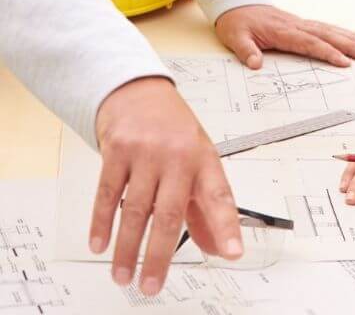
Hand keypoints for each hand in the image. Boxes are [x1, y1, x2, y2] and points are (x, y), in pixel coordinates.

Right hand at [91, 77, 242, 295]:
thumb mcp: (198, 160)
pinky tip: (100, 244)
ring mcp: (147, 151)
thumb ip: (205, 206)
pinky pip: (108, 193)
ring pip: (136, 208)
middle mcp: (179, 155)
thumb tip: (218, 247)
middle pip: (170, 212)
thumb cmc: (173, 130)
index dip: (227, 226)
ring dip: (127, 248)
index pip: (220, 196)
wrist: (139, 91)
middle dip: (159, 255)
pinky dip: (102, 222)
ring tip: (123, 275)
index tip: (233, 252)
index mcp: (205, 159)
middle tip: (152, 285)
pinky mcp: (118, 149)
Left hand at [215, 4, 354, 68]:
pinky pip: (325, 27)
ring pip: (330, 30)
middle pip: (327, 35)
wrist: (236, 3)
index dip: (329, 53)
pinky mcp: (301, 23)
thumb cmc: (237, 23)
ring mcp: (300, 23)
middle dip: (349, 45)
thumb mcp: (236, 37)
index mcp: (282, 31)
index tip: (345, 62)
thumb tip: (255, 64)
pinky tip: (354, 35)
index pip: (310, 43)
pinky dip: (341, 31)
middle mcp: (296, 25)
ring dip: (350, 38)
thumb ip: (246, 51)